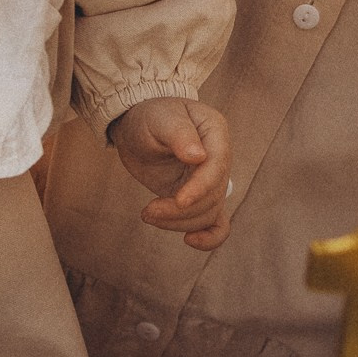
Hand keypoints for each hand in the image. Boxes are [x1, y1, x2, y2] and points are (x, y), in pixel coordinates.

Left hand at [108, 98, 232, 249]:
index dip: (200, 187)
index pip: (217, 166)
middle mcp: (219, 159)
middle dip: (181, 210)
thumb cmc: (150, 115)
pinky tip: (191, 241)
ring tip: (148, 214)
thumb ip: (179, 134)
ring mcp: (210, 180)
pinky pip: (215, 223)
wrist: (138, 127)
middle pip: (212, 195)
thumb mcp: (160, 117)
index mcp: (215, 133)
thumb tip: (198, 157)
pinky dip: (210, 237)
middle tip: (147, 211)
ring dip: (180, 222)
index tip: (178, 201)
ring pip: (208, 212)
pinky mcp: (197, 198)